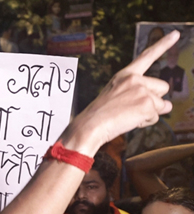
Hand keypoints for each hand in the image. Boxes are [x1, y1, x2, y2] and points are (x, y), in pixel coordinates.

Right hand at [59, 30, 178, 157]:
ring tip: (129, 116)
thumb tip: (168, 105)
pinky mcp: (147, 104)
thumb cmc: (100, 114)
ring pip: (162, 104)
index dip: (163, 44)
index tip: (176, 34)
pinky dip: (146, 122)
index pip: (147, 56)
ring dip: (151, 112)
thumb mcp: (116, 96)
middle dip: (154, 100)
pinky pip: (156, 117)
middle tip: (132, 108)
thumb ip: (139, 94)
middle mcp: (135, 79)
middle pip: (162, 87)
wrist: (90, 125)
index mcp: (125, 74)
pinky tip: (130, 121)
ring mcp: (142, 91)